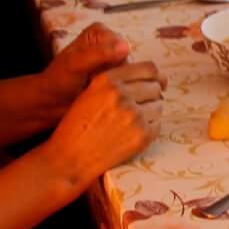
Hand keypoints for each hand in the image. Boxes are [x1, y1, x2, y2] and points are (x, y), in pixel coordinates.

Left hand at [36, 22, 131, 107]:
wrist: (49, 103)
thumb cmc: (58, 80)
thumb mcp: (76, 64)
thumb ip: (99, 54)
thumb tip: (125, 47)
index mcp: (98, 33)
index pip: (121, 44)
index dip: (115, 59)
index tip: (98, 71)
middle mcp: (107, 45)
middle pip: (128, 58)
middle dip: (120, 72)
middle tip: (101, 83)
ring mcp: (110, 63)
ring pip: (129, 71)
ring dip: (121, 83)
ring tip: (104, 91)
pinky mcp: (112, 79)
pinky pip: (127, 83)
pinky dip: (121, 90)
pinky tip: (110, 96)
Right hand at [41, 69, 153, 188]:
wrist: (69, 159)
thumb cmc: (77, 127)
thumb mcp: (90, 93)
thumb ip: (115, 80)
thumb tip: (149, 76)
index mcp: (108, 81)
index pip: (149, 69)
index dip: (154, 76)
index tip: (155, 82)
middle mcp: (122, 95)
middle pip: (155, 87)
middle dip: (150, 96)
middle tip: (138, 107)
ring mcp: (134, 115)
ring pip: (158, 105)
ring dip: (150, 112)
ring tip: (131, 122)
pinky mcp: (142, 135)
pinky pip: (158, 124)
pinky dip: (149, 129)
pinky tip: (131, 134)